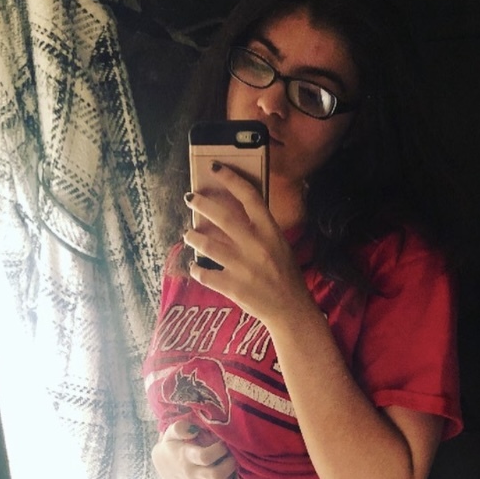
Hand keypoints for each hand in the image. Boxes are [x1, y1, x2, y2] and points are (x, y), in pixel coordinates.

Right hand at [151, 418, 236, 478]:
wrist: (164, 466)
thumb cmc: (172, 445)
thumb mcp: (171, 433)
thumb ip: (179, 428)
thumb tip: (193, 430)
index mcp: (186, 457)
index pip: (205, 457)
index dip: (219, 449)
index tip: (223, 442)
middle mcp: (192, 474)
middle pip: (217, 475)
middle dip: (230, 463)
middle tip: (232, 453)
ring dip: (231, 473)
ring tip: (230, 461)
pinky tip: (228, 475)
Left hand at [182, 165, 313, 326]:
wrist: (291, 310)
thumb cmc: (285, 275)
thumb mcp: (279, 245)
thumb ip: (260, 228)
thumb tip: (235, 210)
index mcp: (270, 231)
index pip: (249, 196)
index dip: (231, 178)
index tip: (215, 168)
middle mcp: (256, 245)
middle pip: (222, 216)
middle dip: (201, 203)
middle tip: (190, 197)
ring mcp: (243, 267)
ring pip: (206, 244)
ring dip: (192, 236)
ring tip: (188, 234)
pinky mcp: (232, 287)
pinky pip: (204, 274)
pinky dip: (195, 269)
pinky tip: (194, 266)